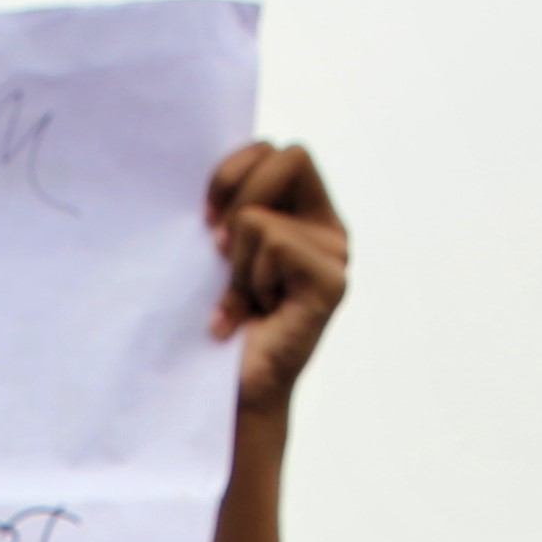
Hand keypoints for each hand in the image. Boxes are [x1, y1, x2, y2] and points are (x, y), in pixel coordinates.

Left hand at [205, 141, 349, 419]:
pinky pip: (276, 245)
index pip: (276, 149)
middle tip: (219, 250)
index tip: (206, 217)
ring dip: (237, 261)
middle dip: (238, 199)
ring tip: (243, 299)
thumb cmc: (221, 321)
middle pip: (288, 156)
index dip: (234, 170)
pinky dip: (250, 280)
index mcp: (305, 211)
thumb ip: (233, 206)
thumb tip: (217, 175)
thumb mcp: (222, 251)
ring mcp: (336, 255)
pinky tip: (255, 314)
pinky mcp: (332, 282)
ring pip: (264, 216)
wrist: (231, 391)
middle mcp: (328, 228)